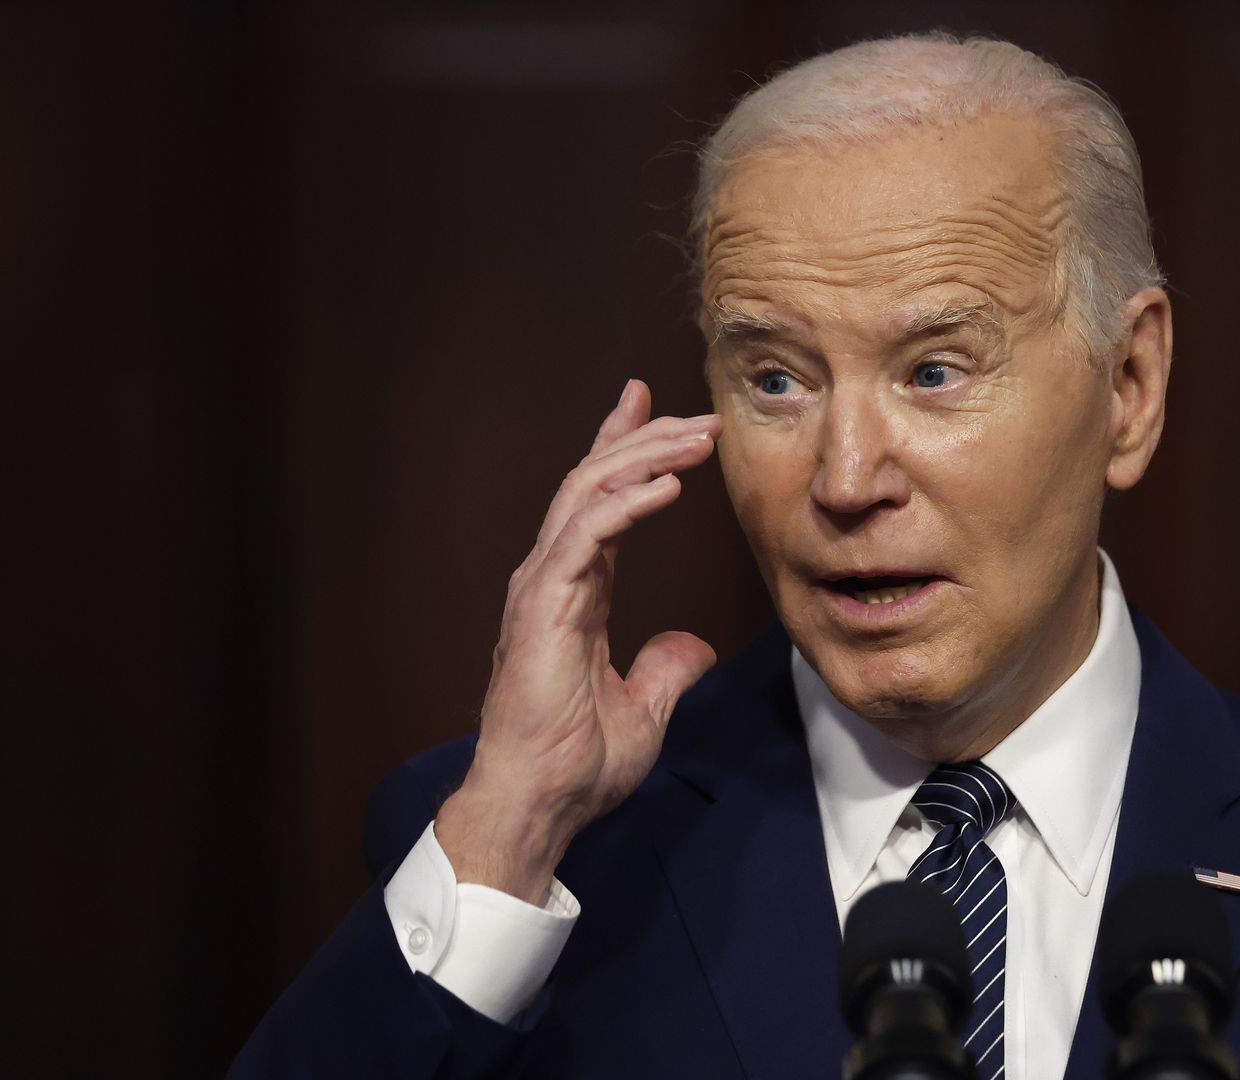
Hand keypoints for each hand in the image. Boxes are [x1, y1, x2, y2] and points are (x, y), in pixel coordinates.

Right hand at [436, 379, 720, 901]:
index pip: (601, 504)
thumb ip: (666, 669)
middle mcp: (553, 577)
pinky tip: (668, 485)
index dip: (628, 454)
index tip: (661, 414)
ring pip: (588, 493)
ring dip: (645, 457)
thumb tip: (693, 645)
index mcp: (574, 593)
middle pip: (595, 482)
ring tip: (698, 438)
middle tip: (700, 416)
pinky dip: (626, 502)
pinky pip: (586, 534)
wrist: (539, 802)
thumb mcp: (644, 709)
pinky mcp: (544, 605)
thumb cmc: (575, 765)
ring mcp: (543, 586)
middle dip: (645, 439)